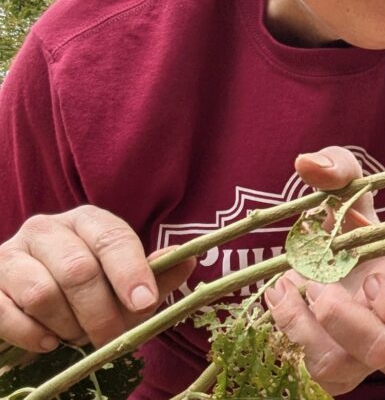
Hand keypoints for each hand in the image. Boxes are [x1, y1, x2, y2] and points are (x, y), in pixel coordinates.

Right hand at [0, 206, 195, 351]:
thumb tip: (189, 259)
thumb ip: (156, 273)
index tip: (144, 302)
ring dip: (66, 325)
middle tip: (110, 337)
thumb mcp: (125, 280)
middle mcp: (47, 229)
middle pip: (79, 270)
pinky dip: (32, 335)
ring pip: (42, 293)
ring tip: (76, 334)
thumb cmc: (87, 290)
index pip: (112, 238)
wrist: (27, 301)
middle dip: (101, 312)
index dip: (130, 271)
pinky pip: (7, 313)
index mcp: (87, 220)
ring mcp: (11, 255)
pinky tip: (48, 342)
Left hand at [265, 147, 384, 394]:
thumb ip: (342, 171)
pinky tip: (278, 297)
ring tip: (286, 285)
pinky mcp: (329, 370)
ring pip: (336, 366)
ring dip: (302, 325)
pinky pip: (307, 372)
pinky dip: (284, 332)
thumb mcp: (359, 196)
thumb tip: (306, 164)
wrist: (352, 277)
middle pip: (382, 350)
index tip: (373, 275)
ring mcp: (360, 358)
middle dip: (345, 317)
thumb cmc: (363, 234)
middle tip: (320, 283)